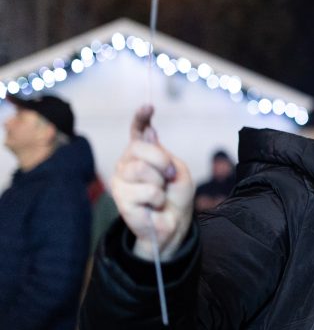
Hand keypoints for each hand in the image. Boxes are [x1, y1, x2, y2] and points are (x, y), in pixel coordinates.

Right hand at [112, 106, 194, 259]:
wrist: (174, 223)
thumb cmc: (175, 196)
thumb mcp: (178, 170)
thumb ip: (163, 154)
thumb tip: (149, 133)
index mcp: (143, 154)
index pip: (138, 131)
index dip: (141, 118)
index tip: (148, 107)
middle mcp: (128, 163)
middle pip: (139, 148)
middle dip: (161, 161)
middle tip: (168, 176)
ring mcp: (121, 179)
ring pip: (140, 169)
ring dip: (159, 182)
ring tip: (160, 193)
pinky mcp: (120, 198)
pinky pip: (145, 190)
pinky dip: (157, 199)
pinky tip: (153, 206)